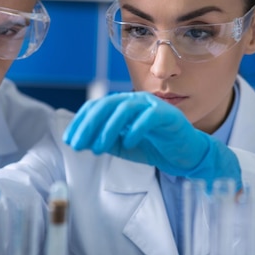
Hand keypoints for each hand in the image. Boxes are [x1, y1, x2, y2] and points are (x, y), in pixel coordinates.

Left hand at [63, 92, 241, 190]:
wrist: (184, 154)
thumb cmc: (154, 146)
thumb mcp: (122, 146)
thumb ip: (104, 141)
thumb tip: (80, 141)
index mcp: (123, 105)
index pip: (96, 107)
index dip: (80, 122)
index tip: (69, 140)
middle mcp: (135, 100)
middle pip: (107, 105)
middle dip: (89, 125)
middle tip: (77, 145)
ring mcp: (152, 105)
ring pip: (125, 109)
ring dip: (108, 129)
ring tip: (98, 148)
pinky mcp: (168, 115)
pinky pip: (149, 117)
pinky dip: (136, 129)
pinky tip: (128, 142)